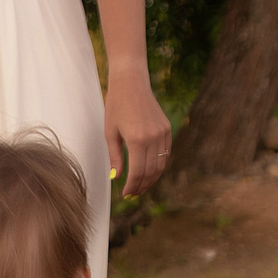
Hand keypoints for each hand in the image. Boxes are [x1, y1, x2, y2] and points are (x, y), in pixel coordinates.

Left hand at [106, 70, 171, 196]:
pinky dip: (158, 165)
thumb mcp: (110, 133)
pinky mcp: (167, 129)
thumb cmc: (116, 106)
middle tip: (133, 193)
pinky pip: (165, 153)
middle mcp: (153, 138)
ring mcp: (163, 133)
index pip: (137, 172)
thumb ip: (115, 157)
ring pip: (160, 165)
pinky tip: (149, 170)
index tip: (125, 194)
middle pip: (150, 172)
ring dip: (151, 178)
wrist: (131, 82)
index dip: (132, 186)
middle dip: (142, 186)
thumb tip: (117, 178)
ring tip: (141, 185)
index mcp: (137, 140)